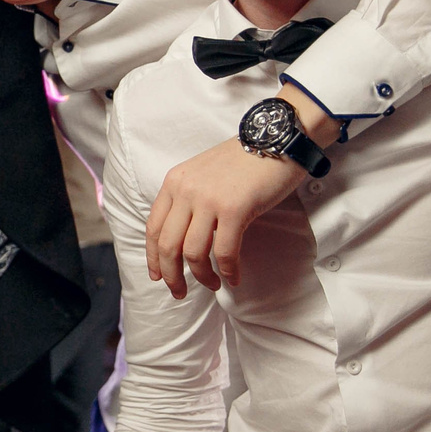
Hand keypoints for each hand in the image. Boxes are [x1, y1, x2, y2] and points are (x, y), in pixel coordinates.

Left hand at [147, 139, 305, 297]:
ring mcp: (209, 199)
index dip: (153, 257)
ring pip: (193, 253)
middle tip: (180, 293)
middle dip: (171, 276)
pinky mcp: (235, 209)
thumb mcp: (203, 173)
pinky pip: (224, 251)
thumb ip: (189, 198)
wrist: (277, 138)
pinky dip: (227, 270)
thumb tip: (185, 235)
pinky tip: (233, 277)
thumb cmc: (245, 159)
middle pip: (167, 245)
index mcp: (174, 182)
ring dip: (201, 277)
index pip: (153, 227)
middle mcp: (186, 190)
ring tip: (213, 285)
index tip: (158, 276)